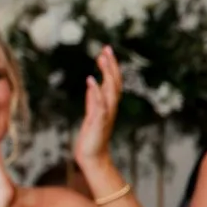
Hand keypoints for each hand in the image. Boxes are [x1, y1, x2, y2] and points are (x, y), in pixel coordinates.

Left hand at [73, 48, 121, 179]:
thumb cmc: (92, 137)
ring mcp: (106, 114)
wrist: (92, 157)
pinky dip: (96, 92)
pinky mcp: (98, 122)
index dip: (111, 66)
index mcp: (109, 105)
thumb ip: (92, 100)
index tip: (106, 51)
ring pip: (110, 90)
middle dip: (111, 65)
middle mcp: (111, 107)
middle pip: (115, 82)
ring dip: (107, 74)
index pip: (113, 82)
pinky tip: (91, 81)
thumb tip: (91, 84)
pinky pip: (99, 104)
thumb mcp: (91, 114)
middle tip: (107, 48)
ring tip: (102, 58)